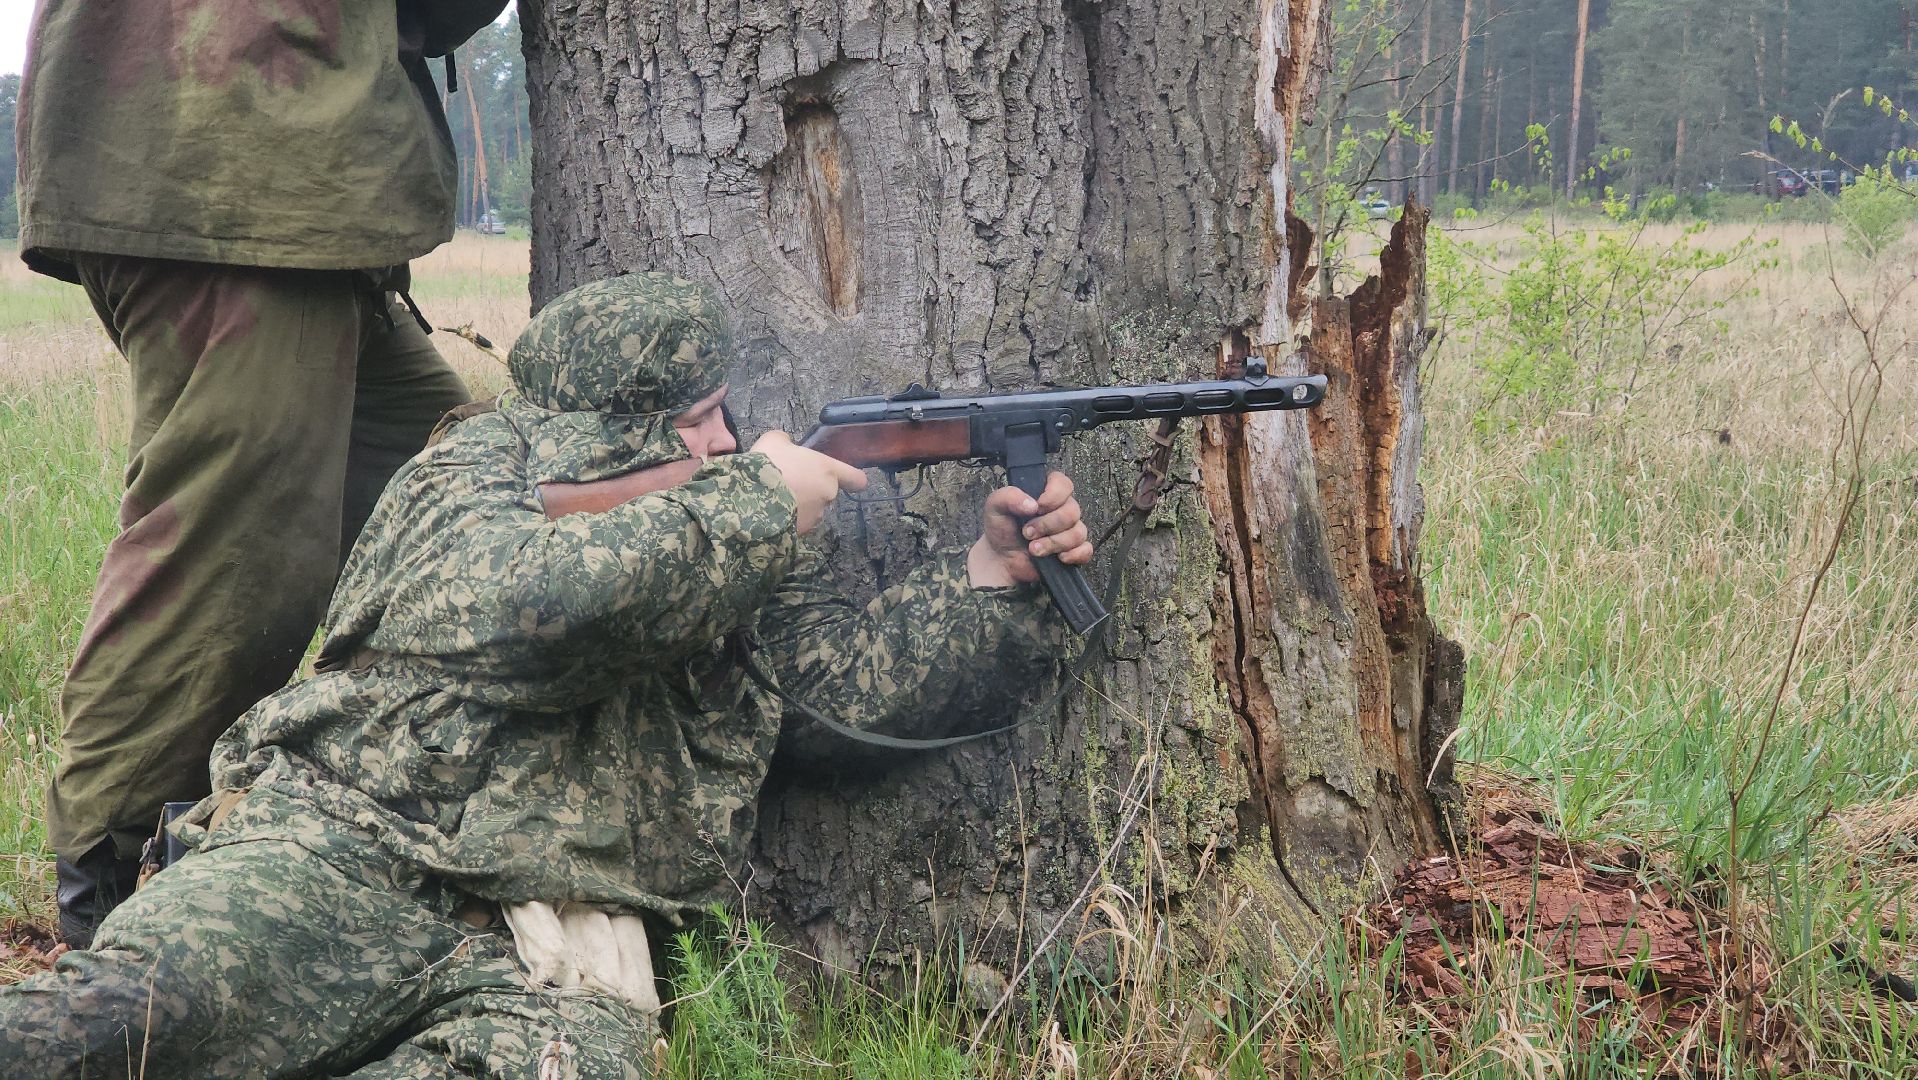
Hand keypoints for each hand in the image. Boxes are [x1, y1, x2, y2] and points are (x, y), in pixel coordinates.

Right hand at [751, 431, 868, 532]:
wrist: (750, 497)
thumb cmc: (769, 463)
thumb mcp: (775, 440)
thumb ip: (786, 442)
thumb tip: (786, 445)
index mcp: (828, 470)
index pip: (855, 478)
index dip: (853, 479)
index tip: (850, 480)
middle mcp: (827, 495)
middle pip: (825, 492)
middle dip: (811, 489)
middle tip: (787, 481)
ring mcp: (815, 516)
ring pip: (811, 509)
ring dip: (799, 504)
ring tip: (774, 497)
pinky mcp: (800, 532)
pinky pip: (796, 522)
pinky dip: (787, 518)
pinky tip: (769, 511)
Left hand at [968, 471, 1091, 587]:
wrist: (1000, 558)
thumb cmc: (1001, 528)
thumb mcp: (995, 507)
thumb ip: (1009, 497)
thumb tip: (1032, 504)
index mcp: (1045, 493)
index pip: (1064, 483)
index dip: (1055, 495)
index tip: (1038, 507)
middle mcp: (1061, 509)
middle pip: (1072, 511)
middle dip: (1048, 525)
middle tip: (1027, 533)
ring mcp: (1068, 531)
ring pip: (1078, 532)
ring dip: (1054, 543)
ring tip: (1033, 549)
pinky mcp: (1072, 551)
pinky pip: (1086, 550)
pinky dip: (1074, 555)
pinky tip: (1058, 558)